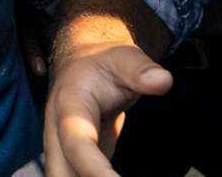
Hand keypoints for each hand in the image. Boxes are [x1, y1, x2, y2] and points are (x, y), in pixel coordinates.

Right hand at [45, 43, 171, 176]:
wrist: (83, 67)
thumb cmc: (103, 64)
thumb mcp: (123, 57)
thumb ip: (140, 69)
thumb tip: (162, 81)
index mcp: (69, 106)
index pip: (77, 143)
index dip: (95, 169)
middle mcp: (58, 133)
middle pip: (59, 172)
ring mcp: (63, 150)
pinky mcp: (75, 162)